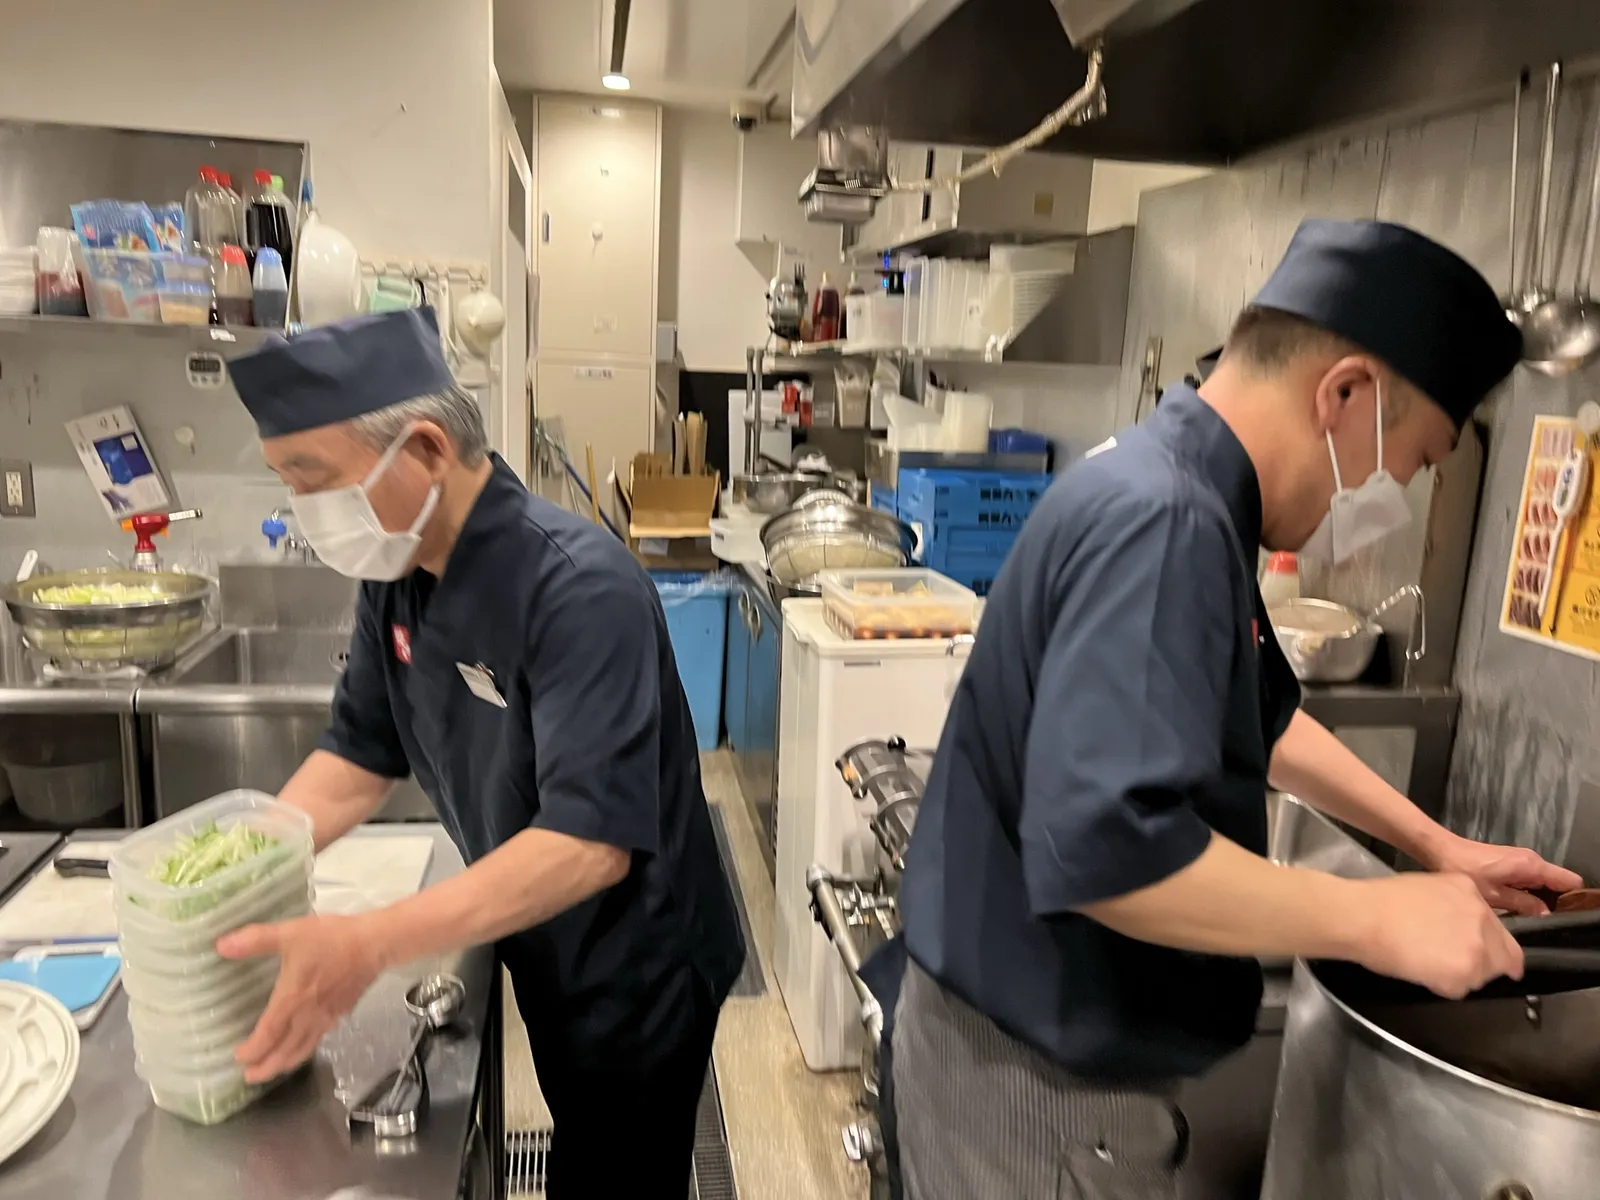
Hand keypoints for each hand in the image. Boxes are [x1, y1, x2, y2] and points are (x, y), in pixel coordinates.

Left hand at [217, 913, 384, 1083]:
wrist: (374, 944)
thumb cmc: (332, 939)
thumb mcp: (290, 933)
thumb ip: (256, 940)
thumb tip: (221, 945)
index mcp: (292, 1000)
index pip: (267, 1034)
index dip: (252, 1050)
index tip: (238, 1059)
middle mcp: (308, 1015)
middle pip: (285, 1051)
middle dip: (267, 1067)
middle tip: (250, 1078)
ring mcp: (327, 1017)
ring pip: (303, 1049)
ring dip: (285, 1064)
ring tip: (274, 1070)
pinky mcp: (341, 1012)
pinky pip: (319, 1039)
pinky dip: (305, 1050)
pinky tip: (304, 1045)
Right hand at [1353, 872, 1522, 998]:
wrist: (1365, 917)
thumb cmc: (1381, 901)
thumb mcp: (1428, 887)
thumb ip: (1454, 906)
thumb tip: (1455, 925)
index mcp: (1471, 892)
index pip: (1499, 929)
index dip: (1490, 947)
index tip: (1483, 956)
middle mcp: (1482, 918)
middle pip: (1502, 957)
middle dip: (1480, 964)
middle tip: (1449, 964)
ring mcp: (1478, 947)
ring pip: (1480, 976)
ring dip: (1460, 975)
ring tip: (1427, 964)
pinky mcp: (1464, 972)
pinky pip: (1459, 989)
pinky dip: (1442, 986)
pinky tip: (1420, 970)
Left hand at [1425, 833, 1582, 915]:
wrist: (1441, 850)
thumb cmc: (1465, 871)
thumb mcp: (1494, 895)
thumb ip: (1523, 904)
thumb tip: (1547, 913)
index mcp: (1532, 866)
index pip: (1569, 881)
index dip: (1572, 899)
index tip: (1567, 917)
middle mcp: (1531, 860)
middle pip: (1557, 883)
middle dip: (1555, 902)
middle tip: (1544, 922)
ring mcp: (1521, 860)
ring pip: (1542, 883)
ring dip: (1539, 898)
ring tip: (1529, 918)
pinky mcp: (1510, 862)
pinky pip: (1529, 880)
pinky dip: (1527, 892)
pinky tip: (1516, 906)